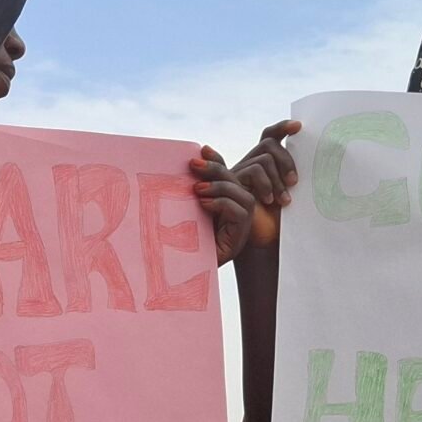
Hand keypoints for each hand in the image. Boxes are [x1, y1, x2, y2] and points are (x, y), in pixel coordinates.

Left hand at [190, 148, 256, 264]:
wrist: (180, 272)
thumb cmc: (178, 245)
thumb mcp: (182, 212)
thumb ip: (187, 193)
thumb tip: (183, 164)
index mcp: (221, 204)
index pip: (227, 175)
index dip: (217, 161)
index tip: (201, 149)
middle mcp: (235, 213)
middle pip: (237, 182)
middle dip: (216, 169)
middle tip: (193, 164)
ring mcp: (240, 226)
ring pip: (244, 196)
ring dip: (221, 187)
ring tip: (197, 189)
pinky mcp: (240, 237)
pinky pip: (241, 212)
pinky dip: (224, 204)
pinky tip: (204, 205)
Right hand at [227, 119, 299, 246]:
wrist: (262, 239)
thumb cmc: (279, 219)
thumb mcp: (290, 192)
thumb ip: (294, 174)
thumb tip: (317, 157)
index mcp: (265, 162)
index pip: (271, 136)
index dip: (282, 127)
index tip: (298, 127)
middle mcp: (251, 163)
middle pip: (269, 144)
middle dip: (286, 160)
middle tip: (294, 182)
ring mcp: (240, 172)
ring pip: (264, 157)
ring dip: (278, 178)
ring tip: (283, 199)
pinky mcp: (233, 183)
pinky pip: (254, 169)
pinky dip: (266, 184)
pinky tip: (269, 200)